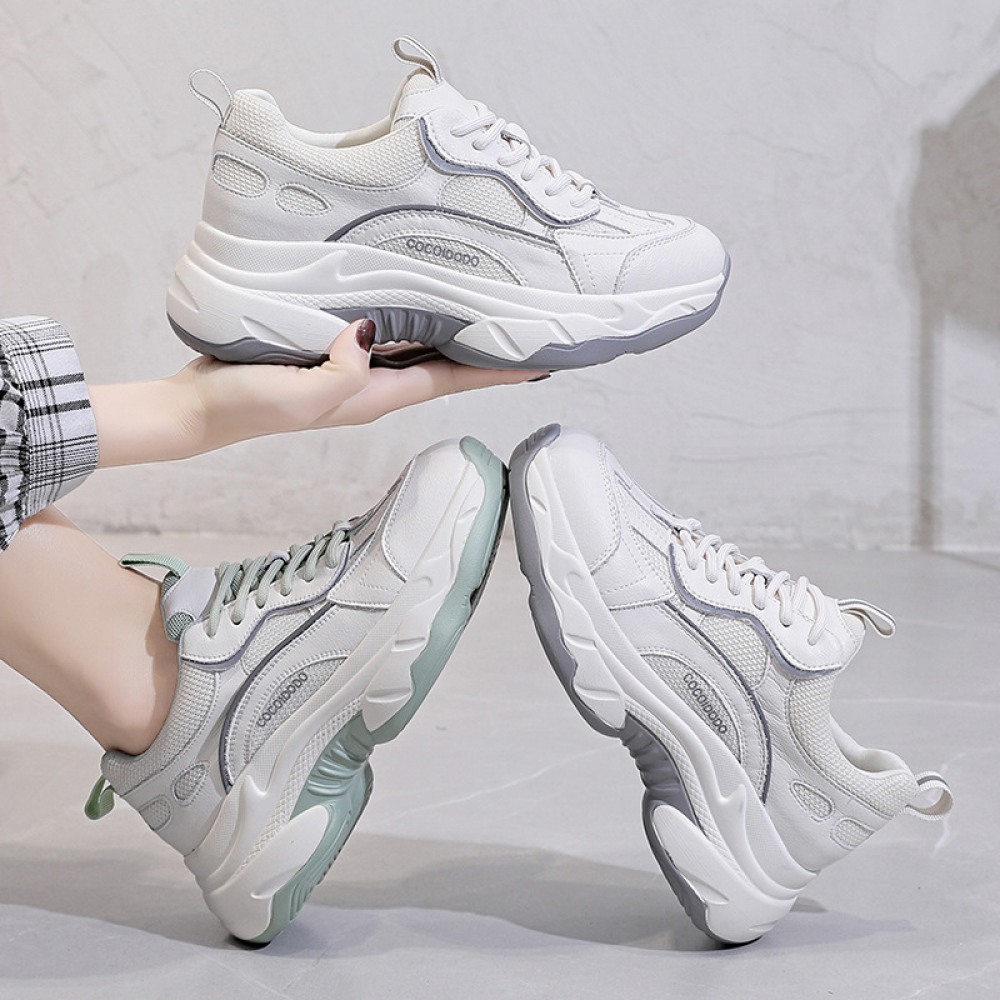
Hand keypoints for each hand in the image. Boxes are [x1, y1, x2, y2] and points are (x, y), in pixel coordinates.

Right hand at [92, 319, 546, 466]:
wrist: (199, 409)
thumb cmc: (246, 406)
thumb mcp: (298, 398)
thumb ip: (340, 376)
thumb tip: (371, 336)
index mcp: (376, 395)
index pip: (453, 379)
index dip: (498, 370)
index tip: (544, 359)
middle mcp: (374, 382)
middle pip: (446, 362)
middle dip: (489, 350)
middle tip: (529, 324)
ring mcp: (352, 367)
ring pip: (418, 343)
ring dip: (454, 329)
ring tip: (489, 307)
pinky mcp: (328, 348)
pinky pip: (382, 328)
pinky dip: (408, 313)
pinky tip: (415, 293)